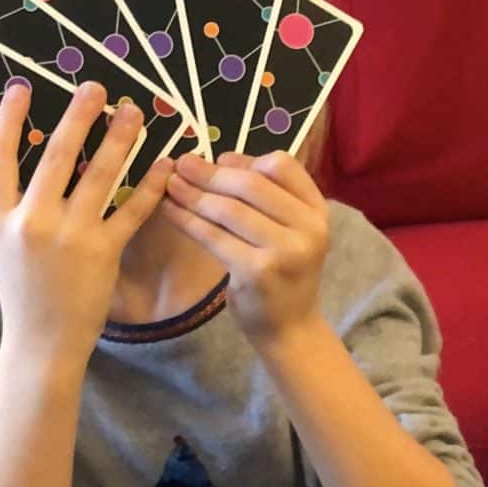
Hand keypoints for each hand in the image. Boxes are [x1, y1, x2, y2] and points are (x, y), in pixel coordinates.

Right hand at [0, 81, 173, 363]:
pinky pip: (131, 211)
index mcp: (0, 217)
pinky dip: (149, 185)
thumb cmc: (24, 294)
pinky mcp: (102, 253)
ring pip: (98, 175)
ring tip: (134, 112)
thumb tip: (27, 167)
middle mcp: (32, 221)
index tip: (22, 88)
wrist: (41, 341)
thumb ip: (13, 208)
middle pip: (55, 156)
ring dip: (119, 139)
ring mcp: (69, 236)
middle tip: (95, 88)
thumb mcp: (2, 247)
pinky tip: (163, 164)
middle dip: (77, 117)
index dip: (9, 120)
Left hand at [160, 150, 328, 346]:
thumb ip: (266, 196)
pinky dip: (187, 221)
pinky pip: (214, 237)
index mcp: (317, 210)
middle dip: (211, 173)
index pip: (282, 166)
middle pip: (252, 185)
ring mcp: (285, 251)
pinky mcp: (257, 272)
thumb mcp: (289, 230)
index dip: (246, 159)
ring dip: (194, 194)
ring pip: (230, 210)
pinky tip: (169, 211)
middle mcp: (309, 229)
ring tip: (170, 185)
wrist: (289, 328)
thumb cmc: (283, 273)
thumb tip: (220, 159)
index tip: (218, 160)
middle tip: (181, 163)